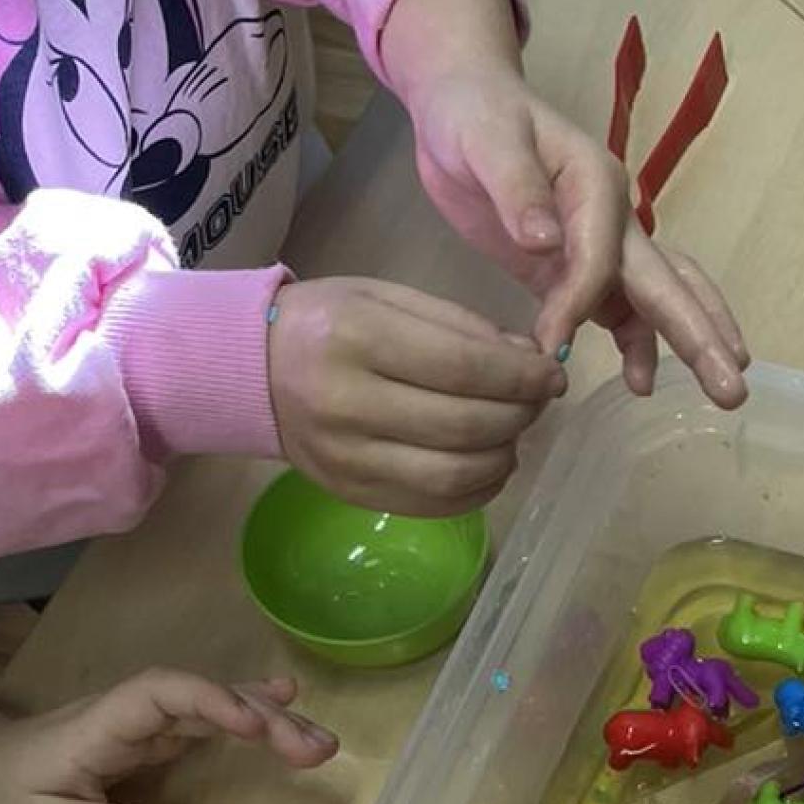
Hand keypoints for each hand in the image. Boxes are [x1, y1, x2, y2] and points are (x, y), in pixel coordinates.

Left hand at [0, 670, 335, 803]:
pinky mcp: (151, 738)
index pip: (163, 695)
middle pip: (203, 699)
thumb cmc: (0, 797)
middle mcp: (129, 713)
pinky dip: (248, 717)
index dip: (212, 702)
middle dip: (262, 718)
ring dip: (268, 721)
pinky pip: (207, 721)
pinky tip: (285, 712)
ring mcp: (143, 723)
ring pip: (213, 708)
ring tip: (323, 745)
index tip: (256, 727)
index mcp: (101, 726)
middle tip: (318, 751)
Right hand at [266, 276, 564, 515]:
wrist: (249, 373)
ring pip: (454, 476)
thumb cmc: (326, 324)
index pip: (462, 367)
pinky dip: (478, 490)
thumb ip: (460, 327)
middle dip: (518, 415)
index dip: (521, 377)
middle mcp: (349, 404)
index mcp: (357, 338)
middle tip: (535, 402)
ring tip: (512, 433)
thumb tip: (531, 363)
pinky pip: (434, 505)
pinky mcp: (353, 495)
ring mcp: (349, 459)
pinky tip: (488, 465)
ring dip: (503, 457)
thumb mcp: (386, 298)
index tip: (553, 375)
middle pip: (464, 425)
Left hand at [381, 0, 749, 409]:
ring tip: (724, 392)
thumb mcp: (485, 141)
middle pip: (668, 282)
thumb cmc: (474, 115)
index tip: (549, 344)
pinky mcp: (583, 269)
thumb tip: (546, 242)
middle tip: (734, 390)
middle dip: (700, 336)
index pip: (602, 258)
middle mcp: (615, 216)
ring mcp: (606, 245)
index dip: (581, 302)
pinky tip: (639, 383)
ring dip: (693, 342)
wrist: (462, 109)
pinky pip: (625, 311)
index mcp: (598, 183)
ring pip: (664, 296)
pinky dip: (639, 345)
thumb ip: (516, 188)